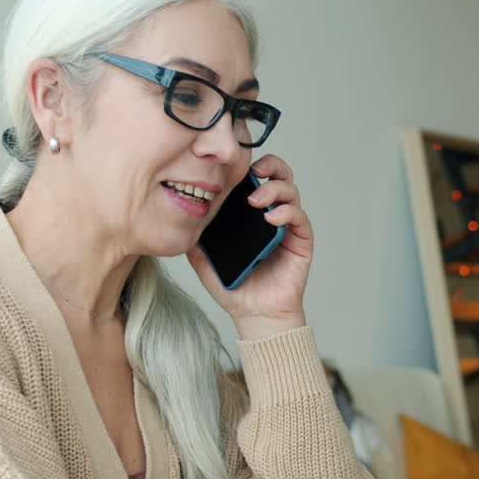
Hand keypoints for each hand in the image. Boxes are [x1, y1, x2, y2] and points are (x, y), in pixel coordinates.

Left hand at [187, 155, 311, 338]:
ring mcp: (288, 226)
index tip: (233, 165)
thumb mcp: (203, 258)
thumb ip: (194, 237)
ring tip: (257, 201)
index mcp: (250, 212)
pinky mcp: (301, 240)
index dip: (249, 165)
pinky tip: (271, 218)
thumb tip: (178, 217)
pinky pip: (300, 217)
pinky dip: (287, 211)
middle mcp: (272, 213)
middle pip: (279, 175)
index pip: (255, 177)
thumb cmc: (234, 286)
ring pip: (291, 190)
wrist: (254, 313)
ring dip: (275, 189)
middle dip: (270, 165)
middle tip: (255, 171)